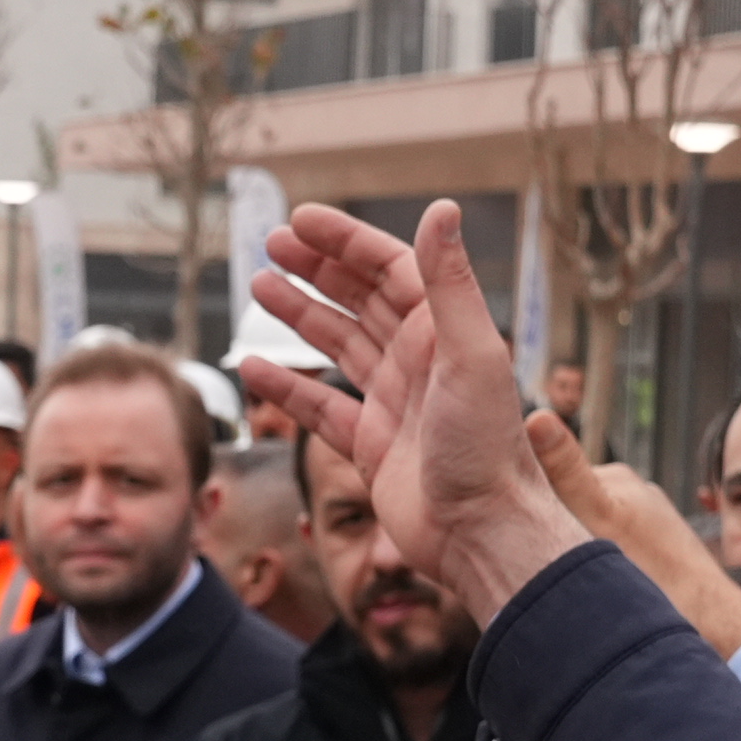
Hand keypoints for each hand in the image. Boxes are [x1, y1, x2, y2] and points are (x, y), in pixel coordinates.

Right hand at [239, 200, 594, 629]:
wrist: (482, 533)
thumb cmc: (487, 446)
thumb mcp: (471, 352)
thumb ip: (450, 282)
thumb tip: (443, 206)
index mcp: (443, 332)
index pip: (390, 268)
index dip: (346, 241)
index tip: (300, 221)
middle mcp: (419, 362)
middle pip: (361, 299)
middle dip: (317, 269)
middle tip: (271, 245)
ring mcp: (393, 403)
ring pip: (338, 345)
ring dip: (299, 315)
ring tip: (259, 288)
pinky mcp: (372, 446)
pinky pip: (320, 407)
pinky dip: (287, 387)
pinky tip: (254, 369)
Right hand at [531, 417, 740, 662]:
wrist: (711, 620)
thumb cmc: (656, 573)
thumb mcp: (599, 518)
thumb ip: (566, 472)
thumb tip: (537, 417)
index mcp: (615, 477)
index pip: (550, 473)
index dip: (522, 496)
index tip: (499, 522)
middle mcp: (633, 493)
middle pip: (568, 503)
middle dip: (546, 526)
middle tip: (528, 559)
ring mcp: (645, 522)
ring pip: (588, 529)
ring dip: (570, 549)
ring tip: (562, 576)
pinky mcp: (652, 551)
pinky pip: (609, 551)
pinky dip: (595, 565)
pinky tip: (591, 585)